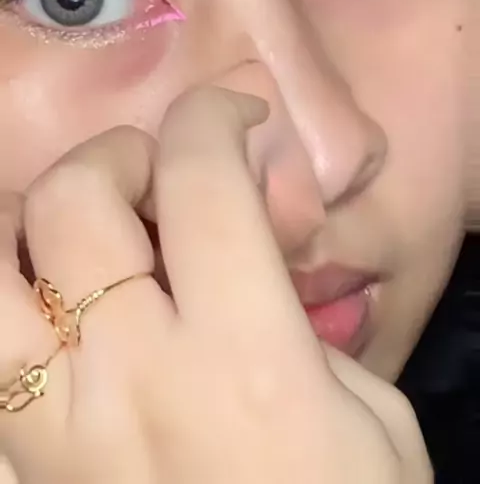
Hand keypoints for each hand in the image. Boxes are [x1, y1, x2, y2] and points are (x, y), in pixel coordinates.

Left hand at [0, 88, 431, 483]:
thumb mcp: (370, 418)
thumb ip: (302, 321)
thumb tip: (254, 244)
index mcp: (242, 363)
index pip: (200, 183)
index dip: (212, 117)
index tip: (233, 115)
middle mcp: (130, 381)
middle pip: (72, 203)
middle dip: (117, 156)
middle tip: (157, 176)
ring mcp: (54, 431)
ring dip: (32, 221)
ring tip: (82, 229)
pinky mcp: (20, 468)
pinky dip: (7, 301)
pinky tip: (51, 302)